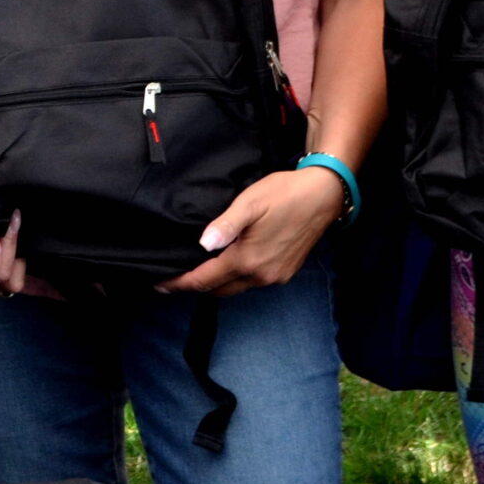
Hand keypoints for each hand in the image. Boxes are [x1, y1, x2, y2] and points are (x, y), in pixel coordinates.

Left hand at [158, 168, 345, 296]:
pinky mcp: (285, 272)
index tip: (159, 285)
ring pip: (236, 288)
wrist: (324, 195)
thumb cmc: (284, 194)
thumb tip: (204, 243)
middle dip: (195, 287)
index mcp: (247, 260)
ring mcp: (275, 277)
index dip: (180, 284)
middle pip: (219, 290)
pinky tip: (226, 265)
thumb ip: (226, 225)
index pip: (205, 280)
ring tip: (196, 271)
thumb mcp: (250, 203)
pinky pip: (252, 283)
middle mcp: (261, 276)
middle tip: (173, 279)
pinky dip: (234, 279)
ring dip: (216, 283)